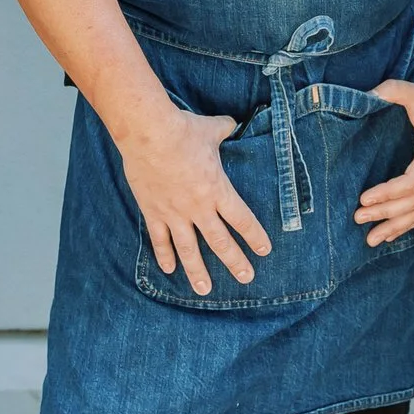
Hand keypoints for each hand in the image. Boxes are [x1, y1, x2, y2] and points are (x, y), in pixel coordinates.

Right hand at [114, 106, 272, 295]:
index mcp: (218, 190)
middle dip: (235, 262)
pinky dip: (164, 255)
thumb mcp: (211, 129)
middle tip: (246, 278)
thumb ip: (225, 130)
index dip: (255, 236)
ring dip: (198, 271)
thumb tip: (233, 123)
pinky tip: (168, 270)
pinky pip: (160, 240)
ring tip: (205, 290)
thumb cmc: (183, 131)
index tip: (264, 251)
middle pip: (220, 242)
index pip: (242, 219)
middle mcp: (198, 207)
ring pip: (189, 249)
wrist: (149, 134)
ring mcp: (175, 213)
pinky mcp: (153, 212)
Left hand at [355, 79, 413, 245]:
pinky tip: (391, 234)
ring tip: (371, 240)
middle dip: (385, 214)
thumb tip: (365, 95)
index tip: (364, 198)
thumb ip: (392, 90)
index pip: (412, 183)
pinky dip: (409, 224)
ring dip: (396, 227)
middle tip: (357, 218)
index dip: (388, 193)